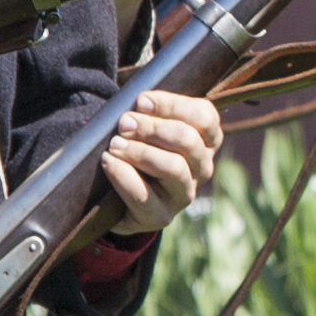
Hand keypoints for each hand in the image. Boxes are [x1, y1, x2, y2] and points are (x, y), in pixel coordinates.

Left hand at [98, 87, 223, 232]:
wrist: (117, 196)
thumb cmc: (137, 147)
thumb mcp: (149, 125)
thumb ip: (150, 109)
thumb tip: (139, 99)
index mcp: (206, 139)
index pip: (204, 117)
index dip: (172, 105)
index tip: (141, 101)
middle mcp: (202, 167)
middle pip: (188, 140)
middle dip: (152, 128)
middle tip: (124, 123)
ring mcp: (184, 194)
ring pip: (174, 168)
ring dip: (140, 152)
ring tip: (114, 145)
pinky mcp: (161, 215)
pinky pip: (145, 196)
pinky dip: (124, 176)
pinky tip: (109, 163)